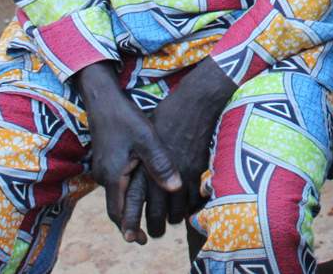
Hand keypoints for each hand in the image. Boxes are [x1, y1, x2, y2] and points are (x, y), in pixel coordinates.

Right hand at [74, 61, 181, 243]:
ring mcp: (104, 167)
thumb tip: (176, 188)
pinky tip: (139, 188)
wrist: (104, 99)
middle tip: (142, 236)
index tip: (139, 240)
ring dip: (128, 206)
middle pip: (116, 207)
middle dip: (129, 221)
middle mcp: (105, 176)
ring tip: (144, 214)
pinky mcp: (107, 158)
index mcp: (113, 176)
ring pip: (117, 194)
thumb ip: (160, 165)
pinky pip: (117, 181)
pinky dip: (127, 191)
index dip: (129, 227)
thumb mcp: (147, 139)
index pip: (119, 212)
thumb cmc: (126, 118)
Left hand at [121, 56, 234, 239]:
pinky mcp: (199, 170)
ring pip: (177, 211)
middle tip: (155, 230)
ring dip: (174, 218)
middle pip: (157, 213)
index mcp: (144, 166)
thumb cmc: (170, 114)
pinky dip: (191, 206)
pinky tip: (189, 204)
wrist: (197, 102)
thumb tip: (137, 175)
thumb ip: (142, 161)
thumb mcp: (148, 138)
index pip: (134, 204)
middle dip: (155, 226)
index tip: (133, 232)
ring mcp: (183, 174)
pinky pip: (195, 199)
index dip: (132, 221)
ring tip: (172, 219)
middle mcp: (161, 174)